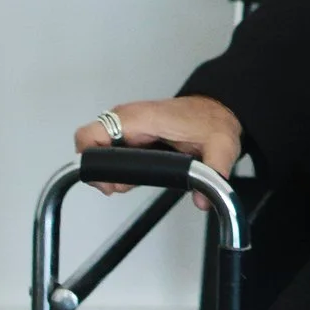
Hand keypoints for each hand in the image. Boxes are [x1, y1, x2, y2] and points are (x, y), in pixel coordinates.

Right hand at [73, 93, 243, 196]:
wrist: (215, 110)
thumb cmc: (211, 121)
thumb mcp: (219, 146)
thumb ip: (213, 170)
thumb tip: (202, 199)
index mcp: (141, 118)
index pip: (91, 135)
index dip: (91, 162)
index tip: (109, 182)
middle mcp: (128, 118)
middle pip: (89, 146)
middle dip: (101, 173)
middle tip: (122, 187)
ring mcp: (127, 124)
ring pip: (98, 149)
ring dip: (109, 172)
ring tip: (129, 183)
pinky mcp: (131, 132)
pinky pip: (110, 149)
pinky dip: (117, 167)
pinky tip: (133, 177)